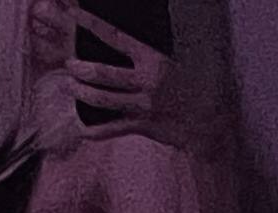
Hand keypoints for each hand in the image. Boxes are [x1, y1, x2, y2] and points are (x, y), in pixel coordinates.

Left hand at [65, 6, 232, 156]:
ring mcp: (143, 105)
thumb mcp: (170, 64)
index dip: (93, 25)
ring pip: (104, 100)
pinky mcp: (143, 126)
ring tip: (71, 87)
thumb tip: (123, 44)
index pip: (117, 38)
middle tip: (69, 64)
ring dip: (82, 94)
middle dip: (80, 69)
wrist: (208, 121)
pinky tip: (83, 129)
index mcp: (153, 60)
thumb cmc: (189, 88)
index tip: (75, 15)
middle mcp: (147, 82)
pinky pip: (113, 129)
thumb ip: (145, 56)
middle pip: (104, 74)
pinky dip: (95, 131)